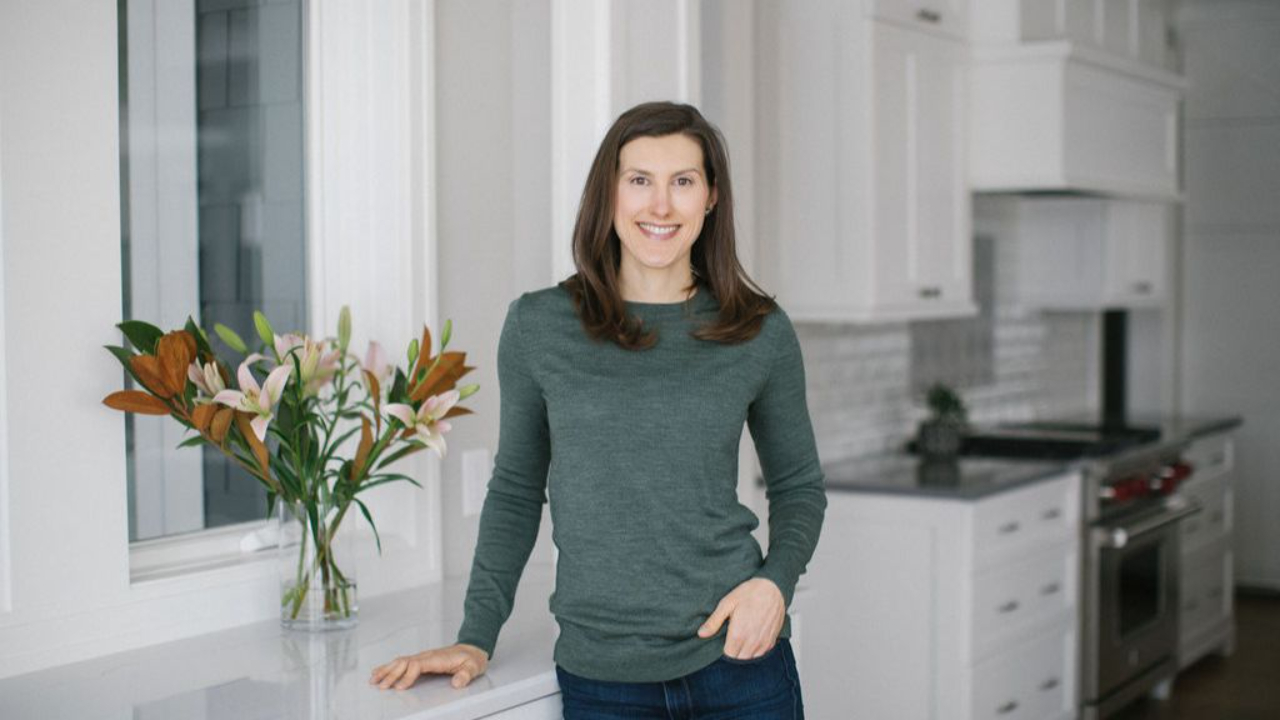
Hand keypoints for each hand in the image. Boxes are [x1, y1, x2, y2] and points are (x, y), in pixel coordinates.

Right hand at [369, 643, 488, 689]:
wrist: (473, 649)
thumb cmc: (472, 659)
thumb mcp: (474, 667)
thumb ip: (466, 675)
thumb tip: (457, 682)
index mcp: (437, 658)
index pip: (417, 665)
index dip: (407, 676)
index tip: (400, 687)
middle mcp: (427, 656)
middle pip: (404, 662)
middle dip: (390, 674)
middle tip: (379, 686)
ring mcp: (423, 656)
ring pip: (400, 661)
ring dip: (386, 670)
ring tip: (373, 679)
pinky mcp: (421, 659)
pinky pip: (402, 662)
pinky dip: (390, 666)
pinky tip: (381, 671)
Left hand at [697, 577, 784, 659]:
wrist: (773, 588)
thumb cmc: (749, 593)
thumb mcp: (727, 604)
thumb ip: (714, 621)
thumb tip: (701, 634)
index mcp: (738, 635)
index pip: (727, 656)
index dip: (723, 649)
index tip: (723, 639)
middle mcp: (751, 642)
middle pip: (738, 659)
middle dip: (733, 652)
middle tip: (731, 637)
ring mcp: (763, 643)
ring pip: (750, 658)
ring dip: (744, 652)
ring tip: (742, 637)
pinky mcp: (772, 641)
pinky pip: (761, 654)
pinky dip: (756, 649)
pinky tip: (752, 637)